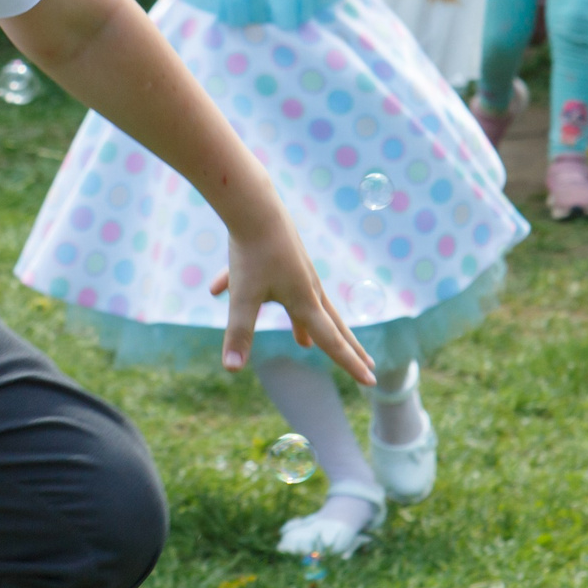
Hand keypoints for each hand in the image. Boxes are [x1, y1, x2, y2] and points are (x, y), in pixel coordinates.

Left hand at [211, 204, 375, 383]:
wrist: (254, 205)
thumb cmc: (251, 252)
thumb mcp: (243, 297)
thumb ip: (238, 334)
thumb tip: (231, 369)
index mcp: (304, 301)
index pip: (332, 342)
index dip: (350, 364)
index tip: (371, 381)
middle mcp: (308, 287)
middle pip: (332, 324)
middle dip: (348, 348)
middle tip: (368, 364)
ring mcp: (298, 271)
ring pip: (306, 304)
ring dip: (307, 326)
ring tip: (303, 342)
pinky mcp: (284, 257)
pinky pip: (270, 282)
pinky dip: (252, 291)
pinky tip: (216, 287)